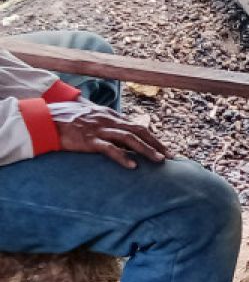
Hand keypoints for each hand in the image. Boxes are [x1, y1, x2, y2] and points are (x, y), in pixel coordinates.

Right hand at [50, 102, 171, 168]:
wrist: (43, 119)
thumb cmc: (66, 119)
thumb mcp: (90, 117)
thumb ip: (106, 123)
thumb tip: (121, 135)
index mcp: (109, 115)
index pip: (137, 125)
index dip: (153, 138)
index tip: (165, 149)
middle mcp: (107, 120)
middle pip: (139, 130)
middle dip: (157, 143)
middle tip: (171, 156)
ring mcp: (98, 129)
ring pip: (129, 138)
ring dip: (146, 150)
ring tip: (159, 161)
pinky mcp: (88, 140)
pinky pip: (108, 148)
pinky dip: (122, 157)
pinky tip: (132, 166)